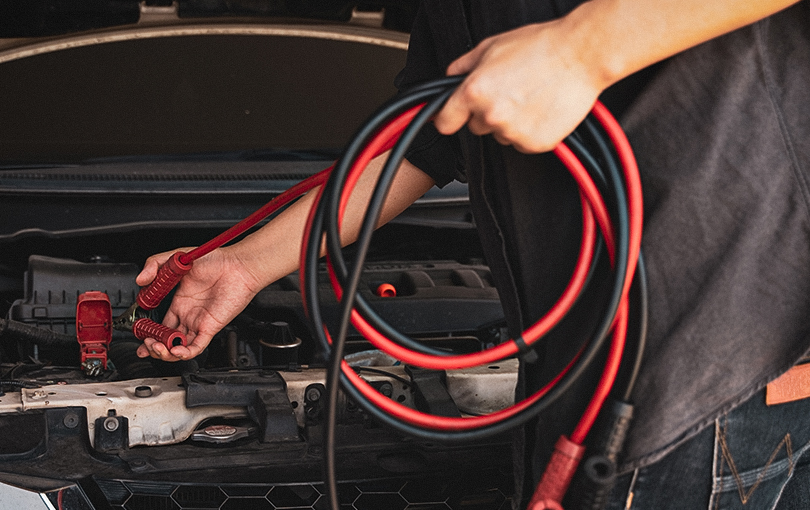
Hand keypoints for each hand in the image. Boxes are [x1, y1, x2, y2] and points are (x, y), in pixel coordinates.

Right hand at [134, 247, 263, 360]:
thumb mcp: (176, 257)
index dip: (149, 333)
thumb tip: (140, 281)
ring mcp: (199, 322)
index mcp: (180, 302)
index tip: (139, 336)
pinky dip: (185, 352)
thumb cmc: (216, 260)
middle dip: (154, 347)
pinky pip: (197, 346)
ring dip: (166, 353)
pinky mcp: (210, 327)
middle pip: (168, 339)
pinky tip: (175, 350)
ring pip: (180, 347)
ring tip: (157, 348)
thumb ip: (154, 265)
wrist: (238, 264)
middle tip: (146, 344)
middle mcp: (189, 314)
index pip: (161, 324)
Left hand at [433, 18, 608, 152]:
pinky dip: (530, 131)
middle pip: (476, 128)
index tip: (451, 118)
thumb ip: (464, 65)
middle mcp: (491, 115)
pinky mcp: (535, 143)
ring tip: (529, 97)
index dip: (448, 118)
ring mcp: (513, 132)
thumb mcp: (492, 46)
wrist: (581, 55)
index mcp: (474, 92)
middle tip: (508, 93)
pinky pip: (523, 143)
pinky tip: (540, 109)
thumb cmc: (541, 47)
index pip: (444, 122)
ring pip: (500, 136)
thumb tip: (451, 76)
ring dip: (510, 123)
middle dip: (486, 114)